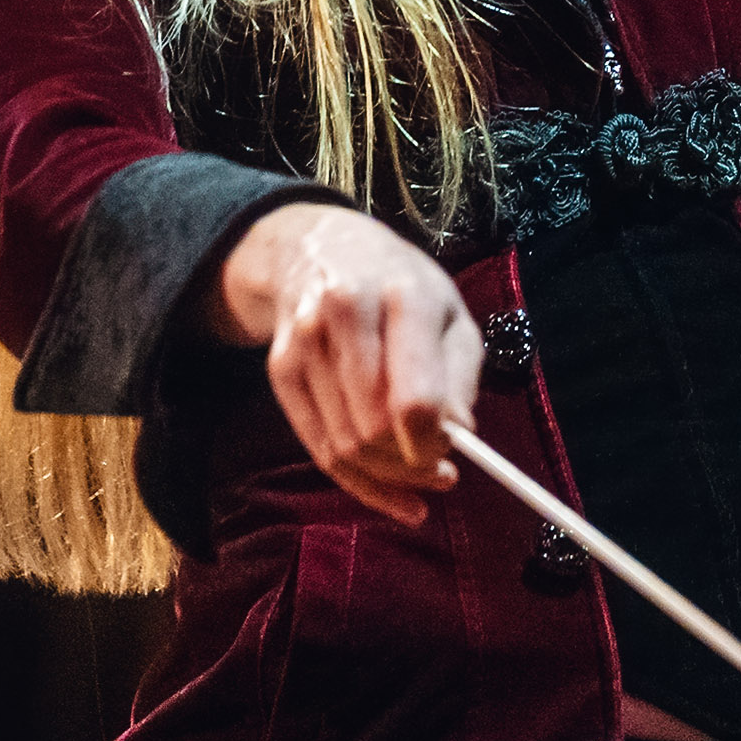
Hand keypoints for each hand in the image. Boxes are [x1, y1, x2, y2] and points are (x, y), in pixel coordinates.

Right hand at [205, 204, 477, 525]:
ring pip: (346, 445)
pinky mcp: (281, 370)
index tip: (452, 460)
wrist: (318, 248)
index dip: (431, 444)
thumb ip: (459, 375)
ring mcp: (306, 342)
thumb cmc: (400, 285)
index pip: (413, 397)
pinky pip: (318, 448)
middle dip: (411, 465)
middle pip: (375, 428)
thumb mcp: (449, 313)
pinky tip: (390, 492)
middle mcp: (347, 314)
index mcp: (403, 295)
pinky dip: (357, 481)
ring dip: (388, 476)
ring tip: (420, 477)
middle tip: (442, 474)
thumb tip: (457, 436)